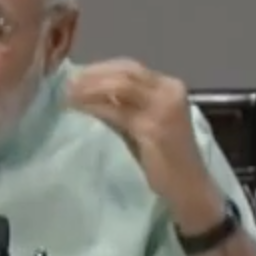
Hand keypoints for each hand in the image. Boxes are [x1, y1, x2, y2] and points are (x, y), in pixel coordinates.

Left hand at [66, 59, 223, 230]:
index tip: (75, 76)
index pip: (130, 67)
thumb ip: (123, 108)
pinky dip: (94, 106)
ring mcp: (163, 108)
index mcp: (170, 87)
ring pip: (119, 86)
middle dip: (92, 74)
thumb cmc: (165, 161)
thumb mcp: (144, 125)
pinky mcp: (152, 127)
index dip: (100, 68)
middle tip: (66, 84)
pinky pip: (116, 110)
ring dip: (90, 87)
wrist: (189, 188)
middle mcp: (169, 91)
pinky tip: (79, 109)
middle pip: (124, 71)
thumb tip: (88, 94)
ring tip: (68, 95)